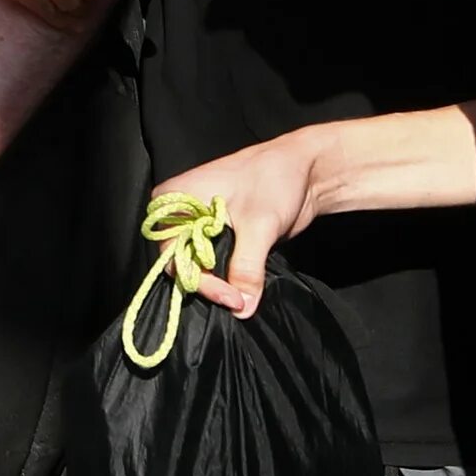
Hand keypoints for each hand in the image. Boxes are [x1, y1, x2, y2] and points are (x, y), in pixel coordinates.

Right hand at [155, 131, 328, 317]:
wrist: (304, 169)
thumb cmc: (274, 178)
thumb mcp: (259, 225)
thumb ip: (247, 268)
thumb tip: (243, 307)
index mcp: (174, 198)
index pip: (172, 252)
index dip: (199, 278)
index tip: (231, 297)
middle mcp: (181, 213)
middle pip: (182, 261)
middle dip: (210, 284)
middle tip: (239, 301)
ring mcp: (199, 224)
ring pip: (199, 265)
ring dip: (220, 284)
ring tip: (243, 297)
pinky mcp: (218, 235)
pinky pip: (215, 264)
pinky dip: (229, 279)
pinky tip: (244, 288)